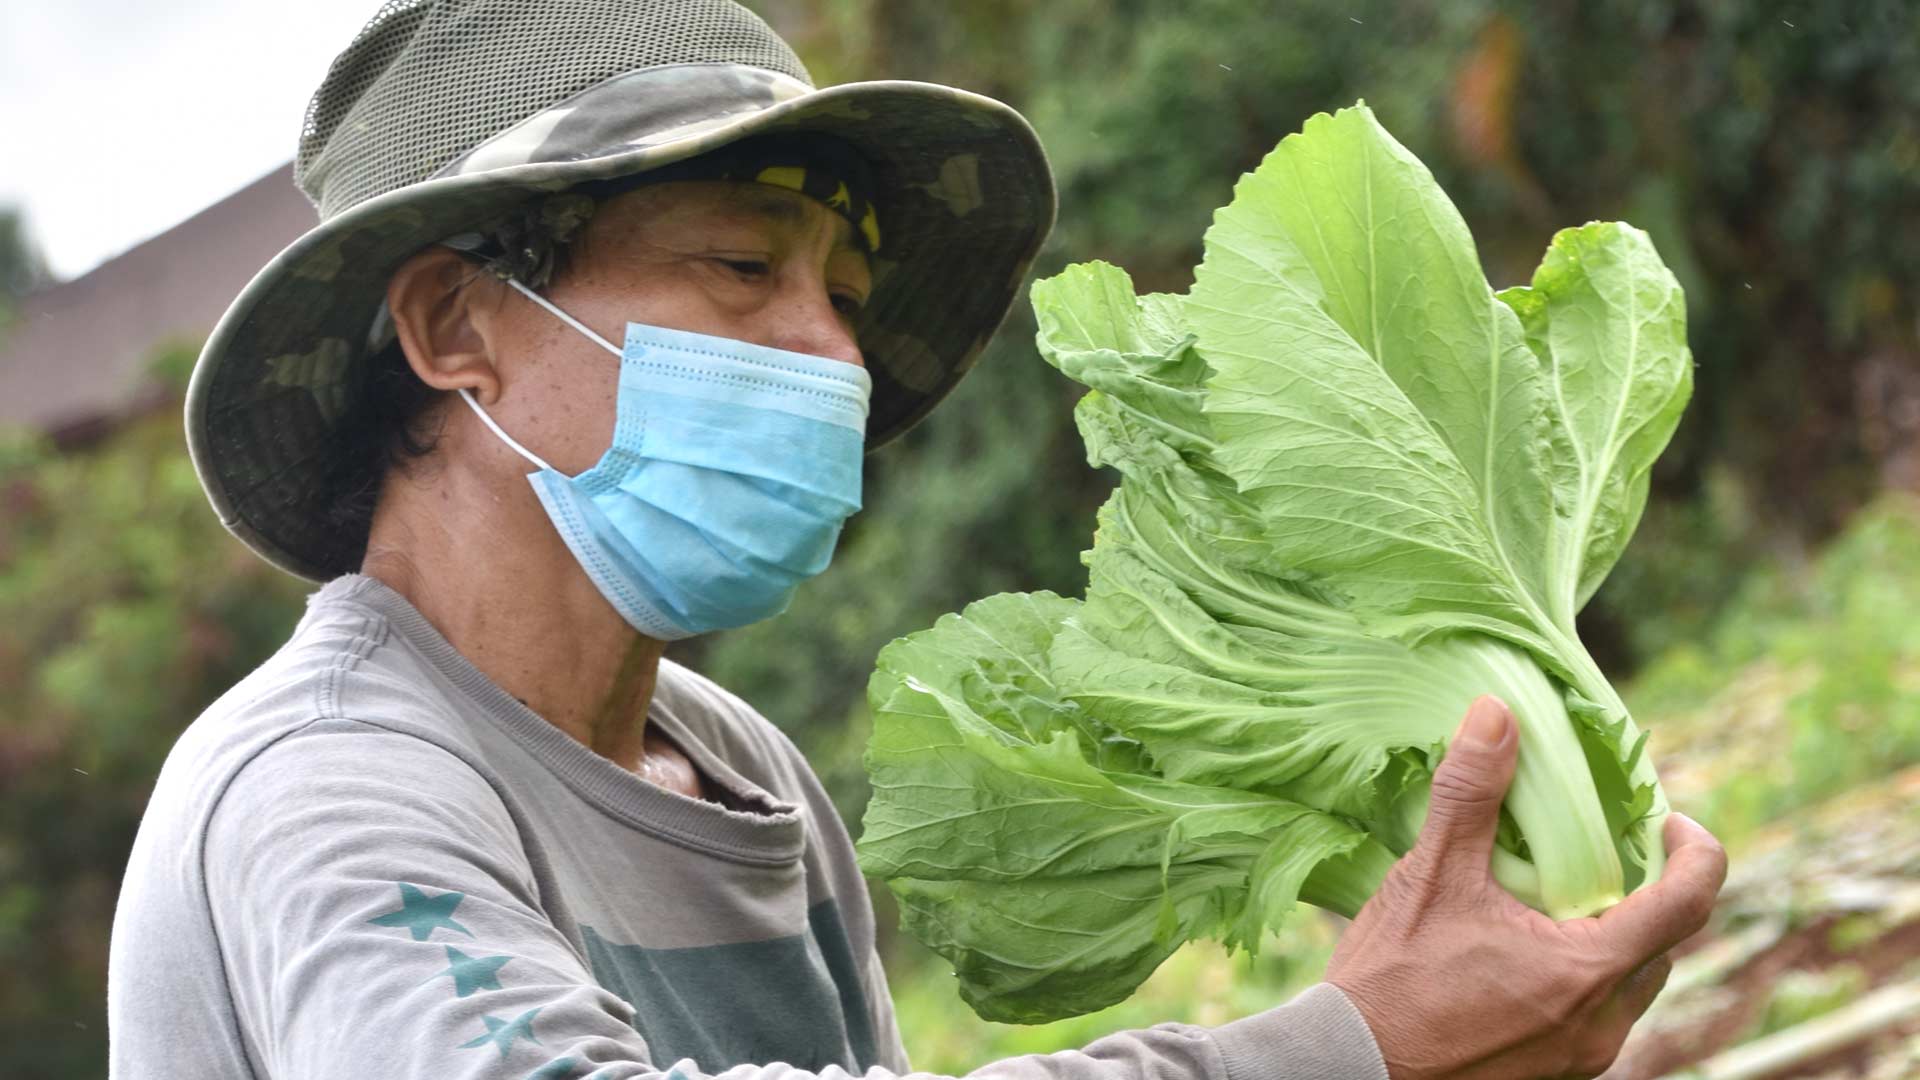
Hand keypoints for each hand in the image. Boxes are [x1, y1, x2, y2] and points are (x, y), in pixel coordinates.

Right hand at [1325, 696, 1726, 1079]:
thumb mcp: (1431, 876)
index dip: (1695, 852)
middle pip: (1661, 944)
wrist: (1350, 1069)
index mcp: (1588, 970)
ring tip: (1551, 903)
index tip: (1668, 819)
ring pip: (1628, 985)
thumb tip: (1496, 714)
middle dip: (1642, 892)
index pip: (1688, 903)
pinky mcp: (1553, 1077)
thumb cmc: (1390, 981)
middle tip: (1599, 851)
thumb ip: (1470, 793)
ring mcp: (1580, 1059)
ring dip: (1608, 938)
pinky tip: (1520, 957)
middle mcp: (1602, 1023)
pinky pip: (1594, 1017)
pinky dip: (1578, 977)